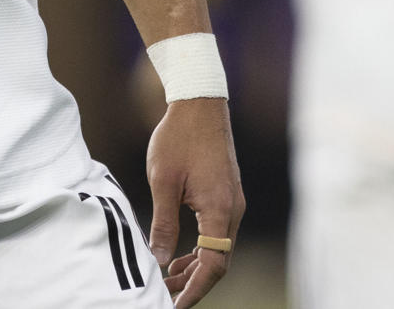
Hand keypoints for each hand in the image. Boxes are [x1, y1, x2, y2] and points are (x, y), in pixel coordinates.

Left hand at [146, 96, 243, 307]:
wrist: (199, 104)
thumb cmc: (178, 138)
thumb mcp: (163, 181)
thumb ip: (164, 223)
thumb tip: (160, 260)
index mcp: (220, 209)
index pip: (213, 265)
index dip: (194, 289)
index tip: (174, 304)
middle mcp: (233, 210)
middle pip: (219, 261)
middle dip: (194, 283)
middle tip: (165, 296)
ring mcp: (232, 203)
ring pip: (219, 249)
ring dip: (196, 267)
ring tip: (169, 280)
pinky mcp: (226, 196)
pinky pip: (217, 233)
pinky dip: (200, 249)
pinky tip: (179, 255)